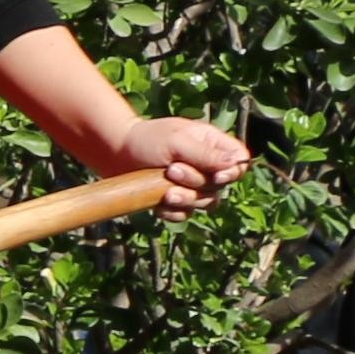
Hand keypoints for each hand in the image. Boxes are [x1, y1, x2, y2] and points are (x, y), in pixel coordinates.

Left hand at [105, 113, 249, 208]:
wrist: (115, 153)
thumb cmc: (147, 139)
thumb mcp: (177, 141)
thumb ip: (206, 154)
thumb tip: (238, 162)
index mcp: (212, 144)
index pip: (239, 161)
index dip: (233, 172)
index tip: (217, 176)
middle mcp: (206, 166)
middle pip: (221, 186)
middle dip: (197, 183)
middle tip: (172, 170)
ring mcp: (192, 185)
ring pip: (205, 203)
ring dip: (186, 199)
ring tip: (166, 191)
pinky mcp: (176, 200)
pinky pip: (185, 214)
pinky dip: (173, 212)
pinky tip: (159, 203)